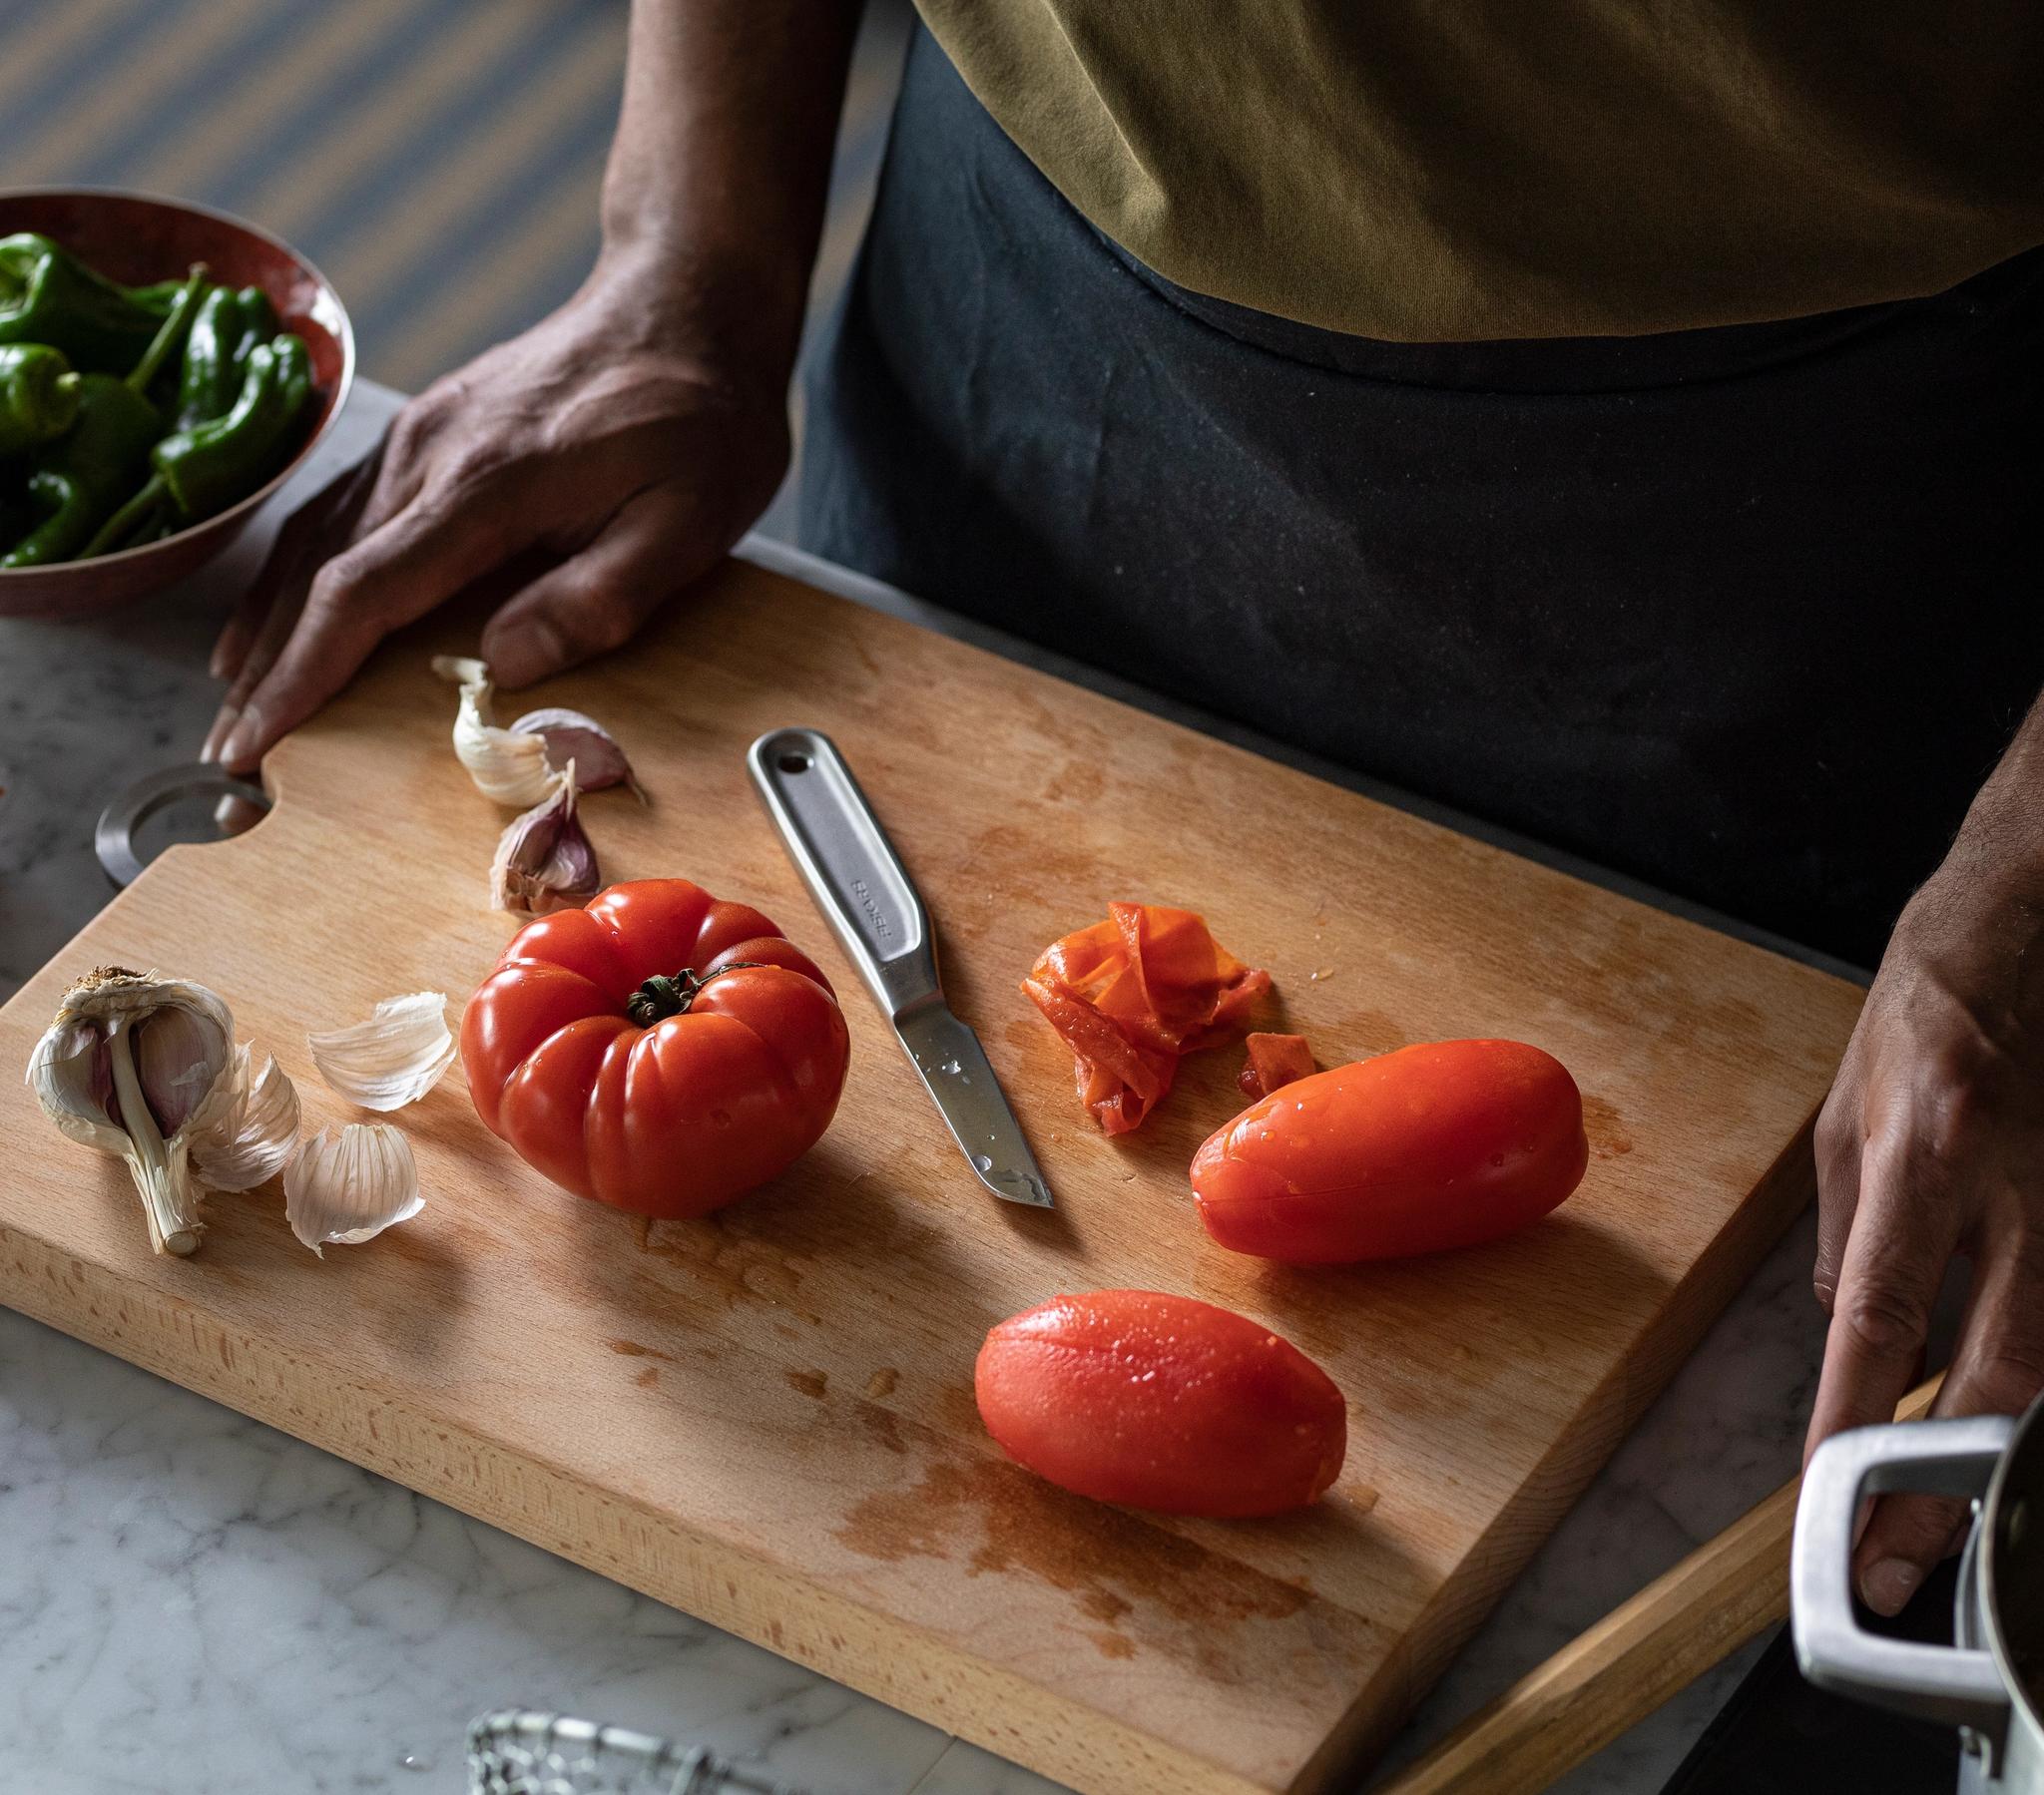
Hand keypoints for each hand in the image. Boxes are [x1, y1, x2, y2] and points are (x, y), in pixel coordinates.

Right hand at [201, 251, 790, 769]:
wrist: (689, 301)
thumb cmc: (703, 420)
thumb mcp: (690, 522)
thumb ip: (598, 597)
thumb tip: (502, 665)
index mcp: (490, 483)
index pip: (364, 591)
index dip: (306, 673)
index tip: (262, 737)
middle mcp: (433, 451)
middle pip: (319, 571)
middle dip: (271, 669)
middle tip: (233, 749)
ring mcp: (424, 431)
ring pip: (316, 535)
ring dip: (269, 620)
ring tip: (237, 695)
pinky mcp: (433, 425)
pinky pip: (342, 504)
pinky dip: (296, 564)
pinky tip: (278, 607)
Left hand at [1806, 841, 2043, 1615]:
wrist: (2023, 928)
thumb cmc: (1921, 1016)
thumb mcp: (1845, 1115)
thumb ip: (1849, 1232)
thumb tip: (1852, 1331)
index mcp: (1923, 1155)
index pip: (1881, 1310)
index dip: (1857, 1411)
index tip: (1830, 1490)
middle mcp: (2011, 1185)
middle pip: (1997, 1369)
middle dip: (1946, 1480)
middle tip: (1903, 1562)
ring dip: (2002, 1455)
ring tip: (1955, 1530)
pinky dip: (2031, 1381)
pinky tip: (1998, 1430)